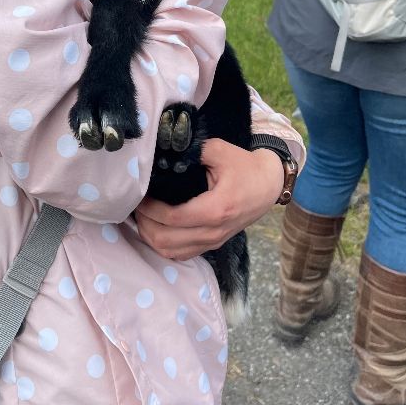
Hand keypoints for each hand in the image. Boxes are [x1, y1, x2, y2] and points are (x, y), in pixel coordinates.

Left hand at [135, 139, 283, 259]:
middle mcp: (214, 231)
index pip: (173, 218)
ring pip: (171, 252)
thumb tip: (165, 153)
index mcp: (216, 209)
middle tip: (137, 206)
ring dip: (151, 237)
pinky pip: (181, 254)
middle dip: (145, 224)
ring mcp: (213, 241)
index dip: (150, 209)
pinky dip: (163, 245)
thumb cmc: (245, 167)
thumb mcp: (220, 150)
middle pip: (166, 240)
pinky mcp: (213, 244)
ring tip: (143, 216)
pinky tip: (156, 228)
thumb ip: (192, 151)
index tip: (139, 196)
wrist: (269, 185)